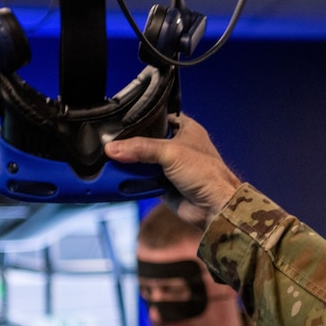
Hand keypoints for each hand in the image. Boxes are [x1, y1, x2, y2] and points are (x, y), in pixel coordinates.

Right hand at [105, 113, 240, 227]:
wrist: (214, 207)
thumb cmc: (207, 174)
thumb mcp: (171, 152)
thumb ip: (140, 148)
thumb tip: (113, 149)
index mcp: (184, 129)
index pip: (157, 117)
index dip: (140, 119)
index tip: (119, 122)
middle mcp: (176, 145)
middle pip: (144, 141)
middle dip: (130, 146)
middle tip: (112, 147)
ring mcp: (168, 165)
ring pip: (140, 161)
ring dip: (130, 165)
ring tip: (112, 163)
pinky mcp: (162, 183)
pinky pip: (141, 179)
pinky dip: (132, 180)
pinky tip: (120, 178)